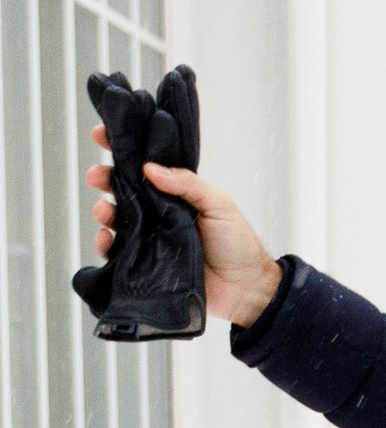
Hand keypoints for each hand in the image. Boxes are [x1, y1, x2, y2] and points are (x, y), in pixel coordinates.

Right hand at [89, 132, 282, 327]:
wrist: (246, 291)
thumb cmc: (238, 245)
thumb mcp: (219, 204)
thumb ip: (188, 183)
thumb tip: (151, 168)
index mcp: (176, 195)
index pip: (146, 167)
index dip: (123, 151)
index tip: (102, 136)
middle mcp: (159, 214)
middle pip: (123, 191)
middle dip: (105, 179)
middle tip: (96, 176)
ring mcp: (151, 239)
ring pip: (116, 220)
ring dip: (103, 211)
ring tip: (102, 210)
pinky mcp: (146, 265)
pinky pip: (118, 253)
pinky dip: (105, 245)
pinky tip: (105, 239)